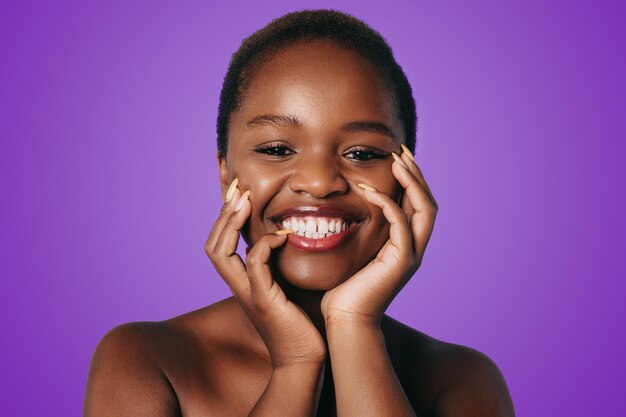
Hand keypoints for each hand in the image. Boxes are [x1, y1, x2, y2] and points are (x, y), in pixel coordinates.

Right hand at [205, 182, 325, 367]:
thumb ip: (282, 266)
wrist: (305, 361)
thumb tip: (292, 237)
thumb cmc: (302, 325)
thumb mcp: (287, 289)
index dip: (224, 220)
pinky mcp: (265, 301)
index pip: (220, 246)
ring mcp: (249, 294)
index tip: (237, 194)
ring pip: (220, 253)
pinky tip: (283, 235)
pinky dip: (266, 244)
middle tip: (237, 189)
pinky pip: (255, 265)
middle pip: (212, 246)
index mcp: (243, 284)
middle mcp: (239, 287)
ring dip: (231, 223)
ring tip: (244, 200)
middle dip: (222, 215)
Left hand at [321, 148, 438, 326]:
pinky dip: (387, 203)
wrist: (346, 319)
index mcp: (406, 246)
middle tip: (402, 151)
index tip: (399, 158)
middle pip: (429, 203)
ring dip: (412, 182)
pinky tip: (368, 190)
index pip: (418, 206)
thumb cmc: (345, 289)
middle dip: (417, 175)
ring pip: (425, 210)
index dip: (413, 181)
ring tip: (397, 160)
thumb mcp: (357, 254)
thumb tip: (352, 209)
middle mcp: (415, 249)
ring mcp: (411, 255)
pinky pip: (400, 224)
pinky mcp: (400, 262)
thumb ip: (364, 233)